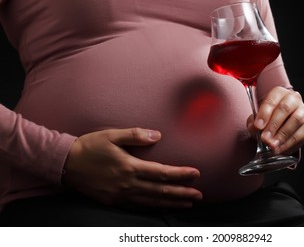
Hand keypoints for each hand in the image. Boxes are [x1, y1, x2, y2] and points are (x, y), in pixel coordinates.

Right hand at [62, 128, 201, 207]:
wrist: (65, 164)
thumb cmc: (90, 147)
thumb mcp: (112, 135)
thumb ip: (136, 135)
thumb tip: (158, 135)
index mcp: (129, 167)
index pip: (162, 173)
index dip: (180, 174)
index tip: (196, 174)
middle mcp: (127, 184)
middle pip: (160, 191)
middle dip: (182, 193)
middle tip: (198, 195)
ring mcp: (120, 195)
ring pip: (152, 202)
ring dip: (171, 203)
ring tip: (187, 203)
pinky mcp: (113, 201)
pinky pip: (138, 206)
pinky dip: (154, 207)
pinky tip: (163, 207)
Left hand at [247, 86, 303, 155]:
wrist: (281, 122)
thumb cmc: (268, 117)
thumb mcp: (258, 117)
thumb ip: (254, 122)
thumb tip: (254, 128)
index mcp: (278, 93)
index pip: (271, 100)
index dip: (264, 113)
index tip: (257, 126)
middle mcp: (293, 99)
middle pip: (285, 109)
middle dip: (274, 125)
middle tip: (265, 138)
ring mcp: (303, 112)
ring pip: (296, 121)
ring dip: (283, 135)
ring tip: (272, 146)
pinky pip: (300, 135)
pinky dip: (288, 144)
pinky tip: (279, 149)